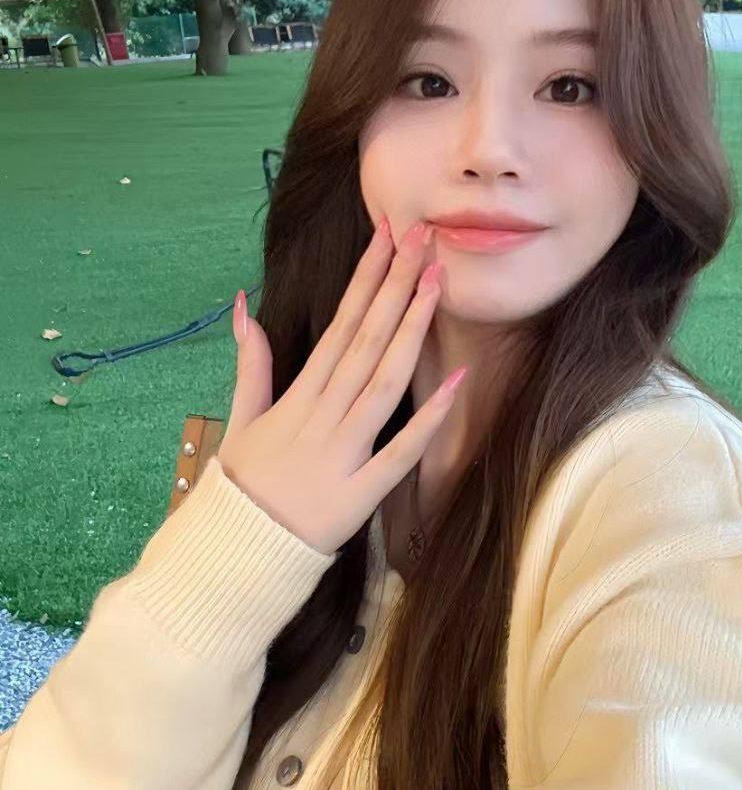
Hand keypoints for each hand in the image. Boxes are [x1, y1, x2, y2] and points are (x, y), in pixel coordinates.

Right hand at [216, 218, 466, 555]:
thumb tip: (243, 304)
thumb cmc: (243, 488)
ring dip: (411, 330)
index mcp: (297, 397)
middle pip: (365, 340)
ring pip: (383, 382)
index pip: (339, 324)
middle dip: (396, 285)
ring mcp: (342, 453)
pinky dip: (429, 420)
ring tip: (438, 283)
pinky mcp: (360, 494)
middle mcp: (321, 416)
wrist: (234, 553)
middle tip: (426, 238)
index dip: (366, 278)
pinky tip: (458, 382)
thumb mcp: (239, 420)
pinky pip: (400, 453)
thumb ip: (250, 363)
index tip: (390, 235)